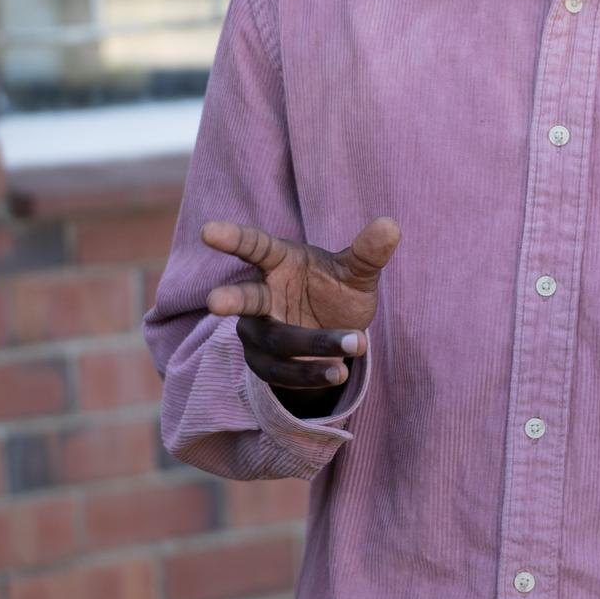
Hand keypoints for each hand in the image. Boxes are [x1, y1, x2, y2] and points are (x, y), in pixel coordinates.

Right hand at [202, 217, 399, 394]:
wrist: (334, 336)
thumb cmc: (336, 291)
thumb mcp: (356, 274)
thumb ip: (369, 253)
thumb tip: (391, 225)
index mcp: (278, 263)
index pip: (254, 247)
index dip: (233, 238)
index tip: (208, 230)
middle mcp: (260, 295)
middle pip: (245, 300)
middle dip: (229, 299)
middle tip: (214, 301)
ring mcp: (258, 332)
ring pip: (276, 341)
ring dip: (313, 346)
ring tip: (356, 345)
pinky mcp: (264, 364)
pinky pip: (282, 372)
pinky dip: (312, 373)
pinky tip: (339, 372)